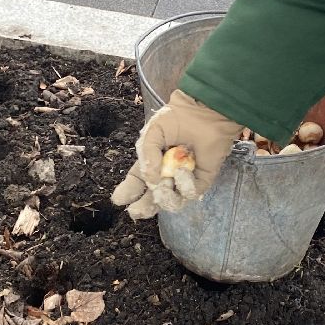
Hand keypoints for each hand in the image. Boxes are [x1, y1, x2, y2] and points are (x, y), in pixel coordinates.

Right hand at [111, 90, 243, 219]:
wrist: (204, 113)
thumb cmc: (177, 119)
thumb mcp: (153, 132)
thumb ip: (147, 155)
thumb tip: (150, 180)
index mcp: (151, 163)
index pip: (137, 182)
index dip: (127, 192)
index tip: (119, 199)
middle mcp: (166, 175)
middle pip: (152, 198)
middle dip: (143, 207)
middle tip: (136, 211)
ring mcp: (183, 180)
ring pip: (170, 201)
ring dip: (164, 197)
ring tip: (163, 185)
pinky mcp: (201, 181)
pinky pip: (189, 193)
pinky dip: (184, 185)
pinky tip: (182, 171)